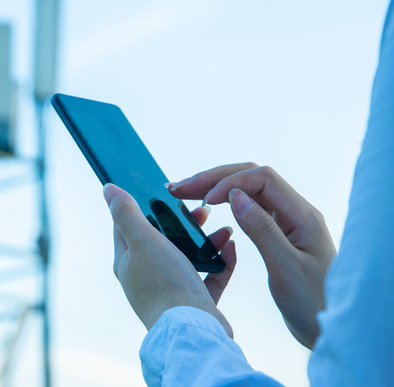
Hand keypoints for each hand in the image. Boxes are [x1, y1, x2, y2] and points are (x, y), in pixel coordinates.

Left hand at [104, 183, 236, 336]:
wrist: (193, 331)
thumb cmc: (164, 284)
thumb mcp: (142, 240)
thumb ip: (126, 213)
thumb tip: (108, 188)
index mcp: (128, 262)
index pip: (128, 226)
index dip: (141, 205)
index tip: (161, 190)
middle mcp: (146, 276)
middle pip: (162, 240)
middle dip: (181, 222)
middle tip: (199, 208)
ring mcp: (170, 290)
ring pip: (188, 257)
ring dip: (205, 239)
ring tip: (221, 227)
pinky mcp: (195, 302)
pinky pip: (210, 276)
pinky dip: (221, 261)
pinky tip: (230, 246)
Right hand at [168, 163, 336, 348]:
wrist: (328, 327)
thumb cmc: (312, 302)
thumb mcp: (285, 269)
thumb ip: (262, 230)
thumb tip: (235, 196)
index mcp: (302, 215)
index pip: (263, 178)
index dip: (229, 182)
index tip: (204, 200)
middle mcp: (295, 212)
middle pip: (251, 178)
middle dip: (214, 179)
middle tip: (178, 188)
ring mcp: (286, 221)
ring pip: (247, 191)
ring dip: (215, 187)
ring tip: (183, 194)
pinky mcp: (277, 233)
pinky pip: (248, 208)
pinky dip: (223, 203)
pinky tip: (205, 209)